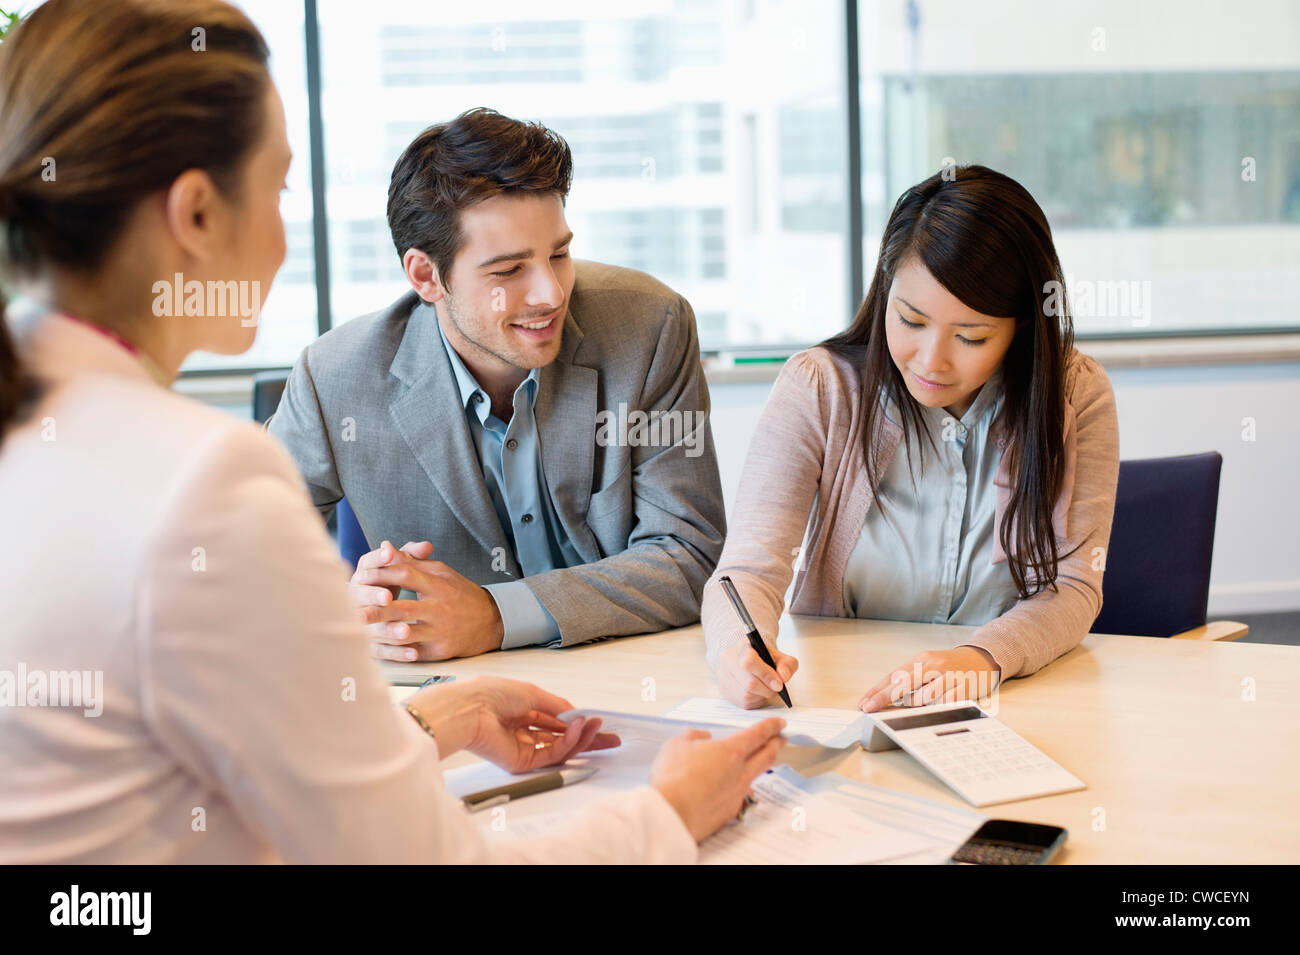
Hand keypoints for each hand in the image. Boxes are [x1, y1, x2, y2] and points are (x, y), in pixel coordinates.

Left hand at [350, 540, 504, 661]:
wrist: (491, 622)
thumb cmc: (461, 593)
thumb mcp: (442, 573)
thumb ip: (413, 563)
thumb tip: (387, 547)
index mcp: (438, 585)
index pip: (406, 575)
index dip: (382, 575)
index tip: (361, 575)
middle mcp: (439, 609)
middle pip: (402, 609)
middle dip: (376, 611)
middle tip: (354, 612)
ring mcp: (440, 632)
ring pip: (405, 634)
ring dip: (381, 634)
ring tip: (360, 633)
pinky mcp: (440, 651)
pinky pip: (413, 652)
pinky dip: (395, 651)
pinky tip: (379, 648)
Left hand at [406, 676, 620, 771]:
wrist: (469, 709)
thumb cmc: (491, 694)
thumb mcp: (532, 692)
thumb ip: (557, 705)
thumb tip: (577, 714)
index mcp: (523, 711)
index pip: (556, 721)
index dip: (578, 722)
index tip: (599, 722)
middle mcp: (524, 730)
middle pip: (562, 738)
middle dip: (587, 738)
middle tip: (610, 739)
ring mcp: (523, 748)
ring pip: (560, 748)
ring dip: (580, 738)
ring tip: (596, 728)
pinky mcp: (521, 762)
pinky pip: (551, 754)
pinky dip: (567, 743)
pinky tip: (576, 730)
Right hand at [650, 718, 785, 841]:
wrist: (672, 814)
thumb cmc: (673, 777)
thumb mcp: (677, 744)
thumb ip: (693, 737)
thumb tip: (702, 737)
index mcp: (731, 751)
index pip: (758, 734)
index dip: (771, 726)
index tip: (780, 723)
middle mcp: (740, 773)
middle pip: (767, 756)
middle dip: (776, 744)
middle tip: (781, 739)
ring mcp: (737, 795)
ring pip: (754, 777)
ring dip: (758, 767)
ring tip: (757, 762)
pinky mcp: (729, 813)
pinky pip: (738, 796)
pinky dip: (737, 788)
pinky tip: (729, 788)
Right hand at [716, 640, 798, 709]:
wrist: (750, 657)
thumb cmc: (765, 657)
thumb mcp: (780, 656)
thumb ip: (787, 665)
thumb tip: (783, 678)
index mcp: (742, 647)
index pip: (749, 662)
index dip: (766, 675)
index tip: (779, 684)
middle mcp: (728, 660)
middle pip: (750, 683)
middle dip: (768, 689)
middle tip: (776, 688)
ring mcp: (724, 677)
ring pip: (747, 695)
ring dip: (762, 696)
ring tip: (766, 688)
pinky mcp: (725, 691)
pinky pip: (744, 703)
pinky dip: (756, 700)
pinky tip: (758, 693)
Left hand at [858, 647, 1001, 712]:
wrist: (981, 659)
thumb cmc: (949, 667)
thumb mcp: (927, 667)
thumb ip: (909, 680)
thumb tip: (885, 698)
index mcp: (921, 660)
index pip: (894, 676)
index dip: (877, 691)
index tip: (864, 704)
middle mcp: (933, 665)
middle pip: (903, 684)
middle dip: (884, 698)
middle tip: (871, 710)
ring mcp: (949, 676)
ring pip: (923, 697)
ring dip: (917, 705)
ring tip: (925, 701)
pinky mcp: (963, 688)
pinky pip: (944, 704)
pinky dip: (938, 708)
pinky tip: (941, 703)